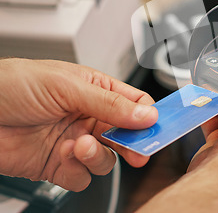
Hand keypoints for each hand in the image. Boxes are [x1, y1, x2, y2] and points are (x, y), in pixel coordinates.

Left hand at [0, 59, 157, 190]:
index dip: (150, 116)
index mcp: (96, 90)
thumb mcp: (67, 86)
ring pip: (107, 158)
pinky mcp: (58, 165)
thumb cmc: (12, 84)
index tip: (160, 127)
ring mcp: (75, 141)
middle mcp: (89, 116)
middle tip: (139, 150)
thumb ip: (110, 103)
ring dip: (99, 156)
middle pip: (127, 134)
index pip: (135, 103)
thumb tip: (147, 115)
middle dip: (134, 143)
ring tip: (82, 146)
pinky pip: (83, 176)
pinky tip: (64, 156)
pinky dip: (78, 171)